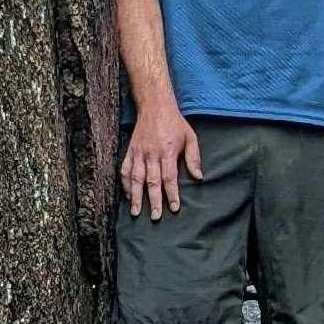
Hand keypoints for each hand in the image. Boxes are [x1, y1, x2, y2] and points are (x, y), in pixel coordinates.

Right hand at [120, 103, 200, 221]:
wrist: (155, 106)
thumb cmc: (175, 123)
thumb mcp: (190, 137)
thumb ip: (193, 158)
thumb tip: (198, 177)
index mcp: (167, 152)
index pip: (169, 178)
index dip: (172, 194)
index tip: (174, 208)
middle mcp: (151, 154)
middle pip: (152, 182)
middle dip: (153, 201)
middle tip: (155, 217)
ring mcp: (138, 153)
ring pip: (135, 178)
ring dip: (135, 196)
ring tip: (135, 212)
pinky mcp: (130, 151)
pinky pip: (125, 169)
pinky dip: (125, 183)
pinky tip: (127, 194)